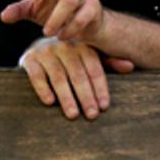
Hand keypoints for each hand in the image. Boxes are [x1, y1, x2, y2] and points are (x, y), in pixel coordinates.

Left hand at [0, 0, 103, 44]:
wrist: (86, 27)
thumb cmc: (57, 13)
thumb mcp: (34, 11)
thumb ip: (19, 11)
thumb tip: (3, 16)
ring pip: (70, 0)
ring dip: (57, 17)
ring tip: (47, 32)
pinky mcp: (92, 9)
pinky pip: (81, 17)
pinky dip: (70, 28)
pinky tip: (61, 36)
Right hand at [19, 36, 133, 119]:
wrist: (36, 49)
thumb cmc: (68, 59)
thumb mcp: (88, 58)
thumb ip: (108, 63)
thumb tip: (130, 66)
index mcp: (81, 45)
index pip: (94, 68)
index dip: (100, 88)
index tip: (104, 106)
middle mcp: (63, 46)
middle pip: (77, 74)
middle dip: (86, 96)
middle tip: (91, 114)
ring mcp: (45, 52)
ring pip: (58, 77)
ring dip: (66, 97)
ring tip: (73, 114)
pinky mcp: (29, 59)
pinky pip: (36, 75)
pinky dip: (43, 88)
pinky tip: (49, 102)